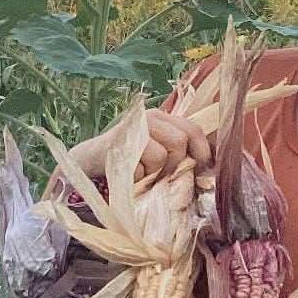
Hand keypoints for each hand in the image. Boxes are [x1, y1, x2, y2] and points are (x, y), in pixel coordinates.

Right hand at [67, 108, 212, 182]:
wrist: (91, 160)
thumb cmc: (131, 159)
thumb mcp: (157, 150)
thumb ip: (179, 153)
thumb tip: (207, 169)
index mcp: (162, 117)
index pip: (192, 129)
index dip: (202, 151)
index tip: (202, 169)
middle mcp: (148, 118)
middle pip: (179, 142)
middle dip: (174, 165)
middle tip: (162, 175)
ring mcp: (132, 129)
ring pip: (160, 157)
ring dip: (153, 174)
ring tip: (143, 174)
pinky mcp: (116, 144)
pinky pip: (139, 170)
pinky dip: (137, 180)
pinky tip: (129, 176)